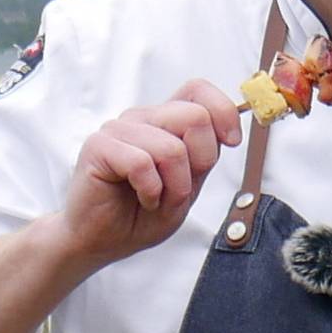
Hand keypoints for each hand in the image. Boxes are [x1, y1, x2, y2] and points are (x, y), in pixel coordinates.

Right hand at [55, 78, 240, 264]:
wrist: (101, 241)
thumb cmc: (140, 215)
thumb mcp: (188, 187)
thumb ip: (204, 157)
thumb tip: (229, 132)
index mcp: (165, 123)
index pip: (198, 90)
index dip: (224, 111)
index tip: (232, 141)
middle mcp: (142, 119)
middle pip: (195, 116)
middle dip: (200, 162)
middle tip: (179, 189)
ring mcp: (119, 129)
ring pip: (172, 148)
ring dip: (173, 187)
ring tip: (155, 199)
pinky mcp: (99, 146)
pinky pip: (142, 163)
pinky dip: (150, 191)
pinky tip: (142, 198)